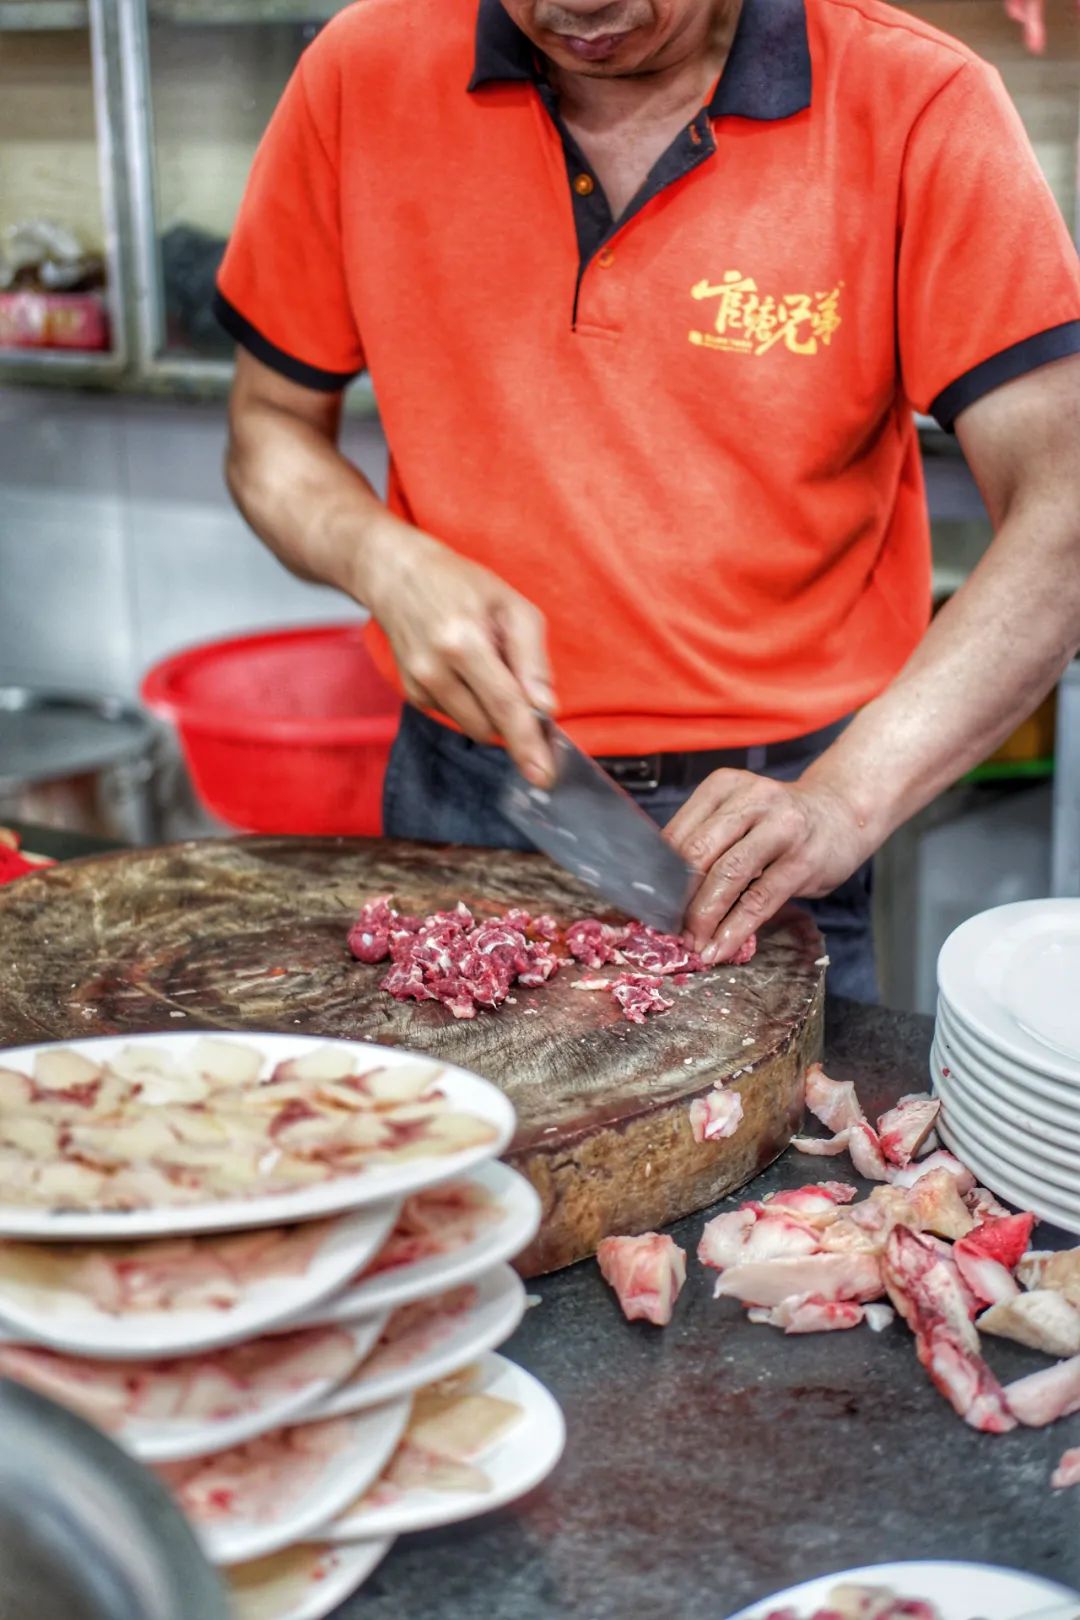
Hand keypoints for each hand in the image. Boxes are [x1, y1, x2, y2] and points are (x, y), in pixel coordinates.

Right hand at [361, 523, 554, 785]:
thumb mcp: (512, 606)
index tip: (544, 776)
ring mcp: (419, 684)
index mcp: (463, 642)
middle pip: (490, 726)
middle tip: (529, 695)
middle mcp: (435, 669)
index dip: (527, 743)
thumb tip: (546, 709)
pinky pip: (457, 716)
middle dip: (517, 725)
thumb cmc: (462, 585)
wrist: (396, 575)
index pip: (504, 705)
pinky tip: (467, 671)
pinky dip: (473, 704)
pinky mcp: (412, 694)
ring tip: (491, 669)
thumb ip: (533, 660)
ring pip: (475, 728)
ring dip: (495, 714)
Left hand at [665, 771, 871, 960]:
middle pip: (698, 853)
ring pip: (728, 875)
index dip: (658, 876)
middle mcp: (752, 799)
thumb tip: (661, 891)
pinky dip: (735, 929)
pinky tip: (722, 948)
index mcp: (723, 786)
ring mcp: (781, 827)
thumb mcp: (739, 814)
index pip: (677, 834)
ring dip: (705, 917)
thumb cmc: (779, 821)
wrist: (842, 813)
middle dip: (679, 900)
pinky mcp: (802, 860)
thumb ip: (705, 839)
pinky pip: (760, 900)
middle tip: (669, 931)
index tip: (650, 907)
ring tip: (695, 944)